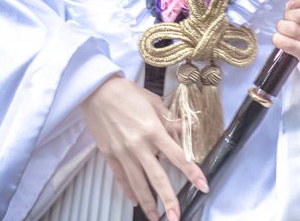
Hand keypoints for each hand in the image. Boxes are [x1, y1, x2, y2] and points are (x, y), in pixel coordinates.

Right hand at [80, 75, 208, 220]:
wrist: (97, 91)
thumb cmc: (127, 93)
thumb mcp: (154, 102)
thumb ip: (170, 121)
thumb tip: (186, 131)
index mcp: (153, 130)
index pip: (177, 156)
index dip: (192, 172)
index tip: (203, 186)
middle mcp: (138, 145)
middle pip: (157, 177)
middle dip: (168, 199)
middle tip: (176, 217)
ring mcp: (122, 152)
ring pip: (137, 183)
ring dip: (148, 203)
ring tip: (156, 218)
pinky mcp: (109, 154)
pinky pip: (121, 178)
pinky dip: (128, 191)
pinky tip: (136, 202)